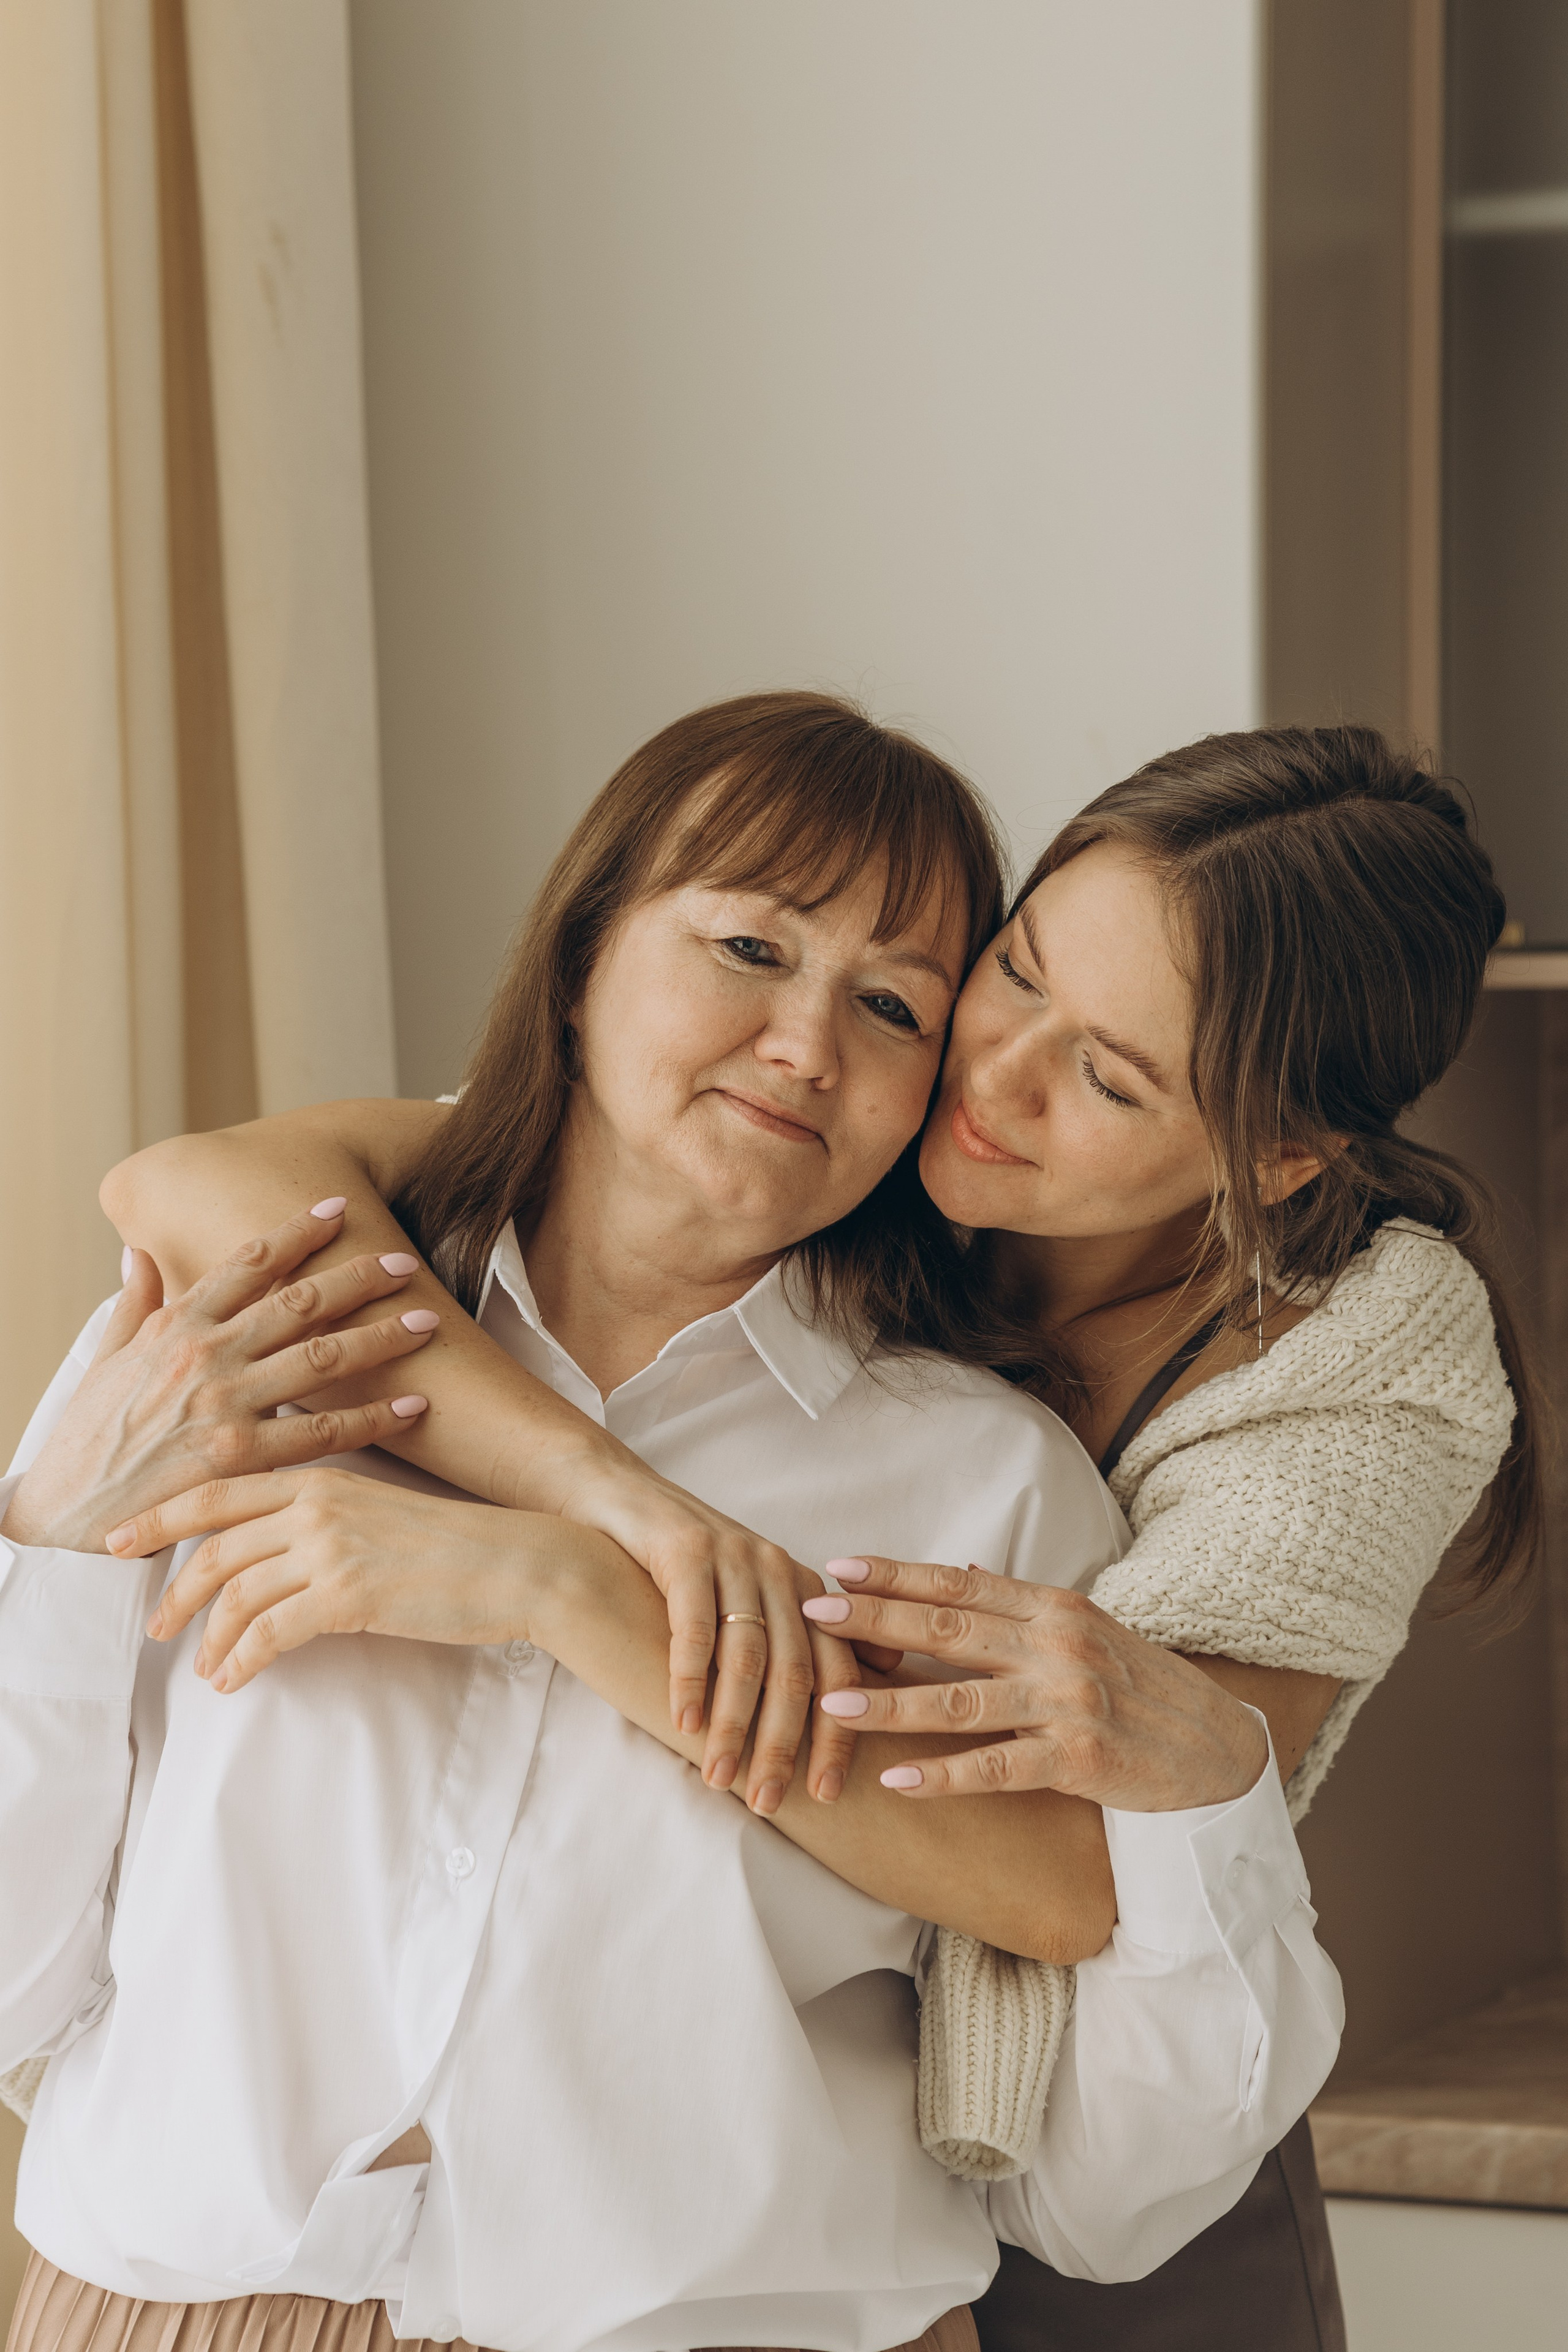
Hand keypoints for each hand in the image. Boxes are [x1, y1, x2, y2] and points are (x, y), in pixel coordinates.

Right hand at [1, 1208, 437, 1551]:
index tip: (338, 1206)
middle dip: (358, 1276)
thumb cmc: (89, 1434)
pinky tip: (412, 1405)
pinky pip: (321, 1434)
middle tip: (403, 1263)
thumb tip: (141, 1251)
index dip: (297, 1230)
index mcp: (177, 1323)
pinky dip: (372, 1418)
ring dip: (381, 1337)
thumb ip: (134, 1302)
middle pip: (298, 1301)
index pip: (247, 1261)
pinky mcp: (238, 1459)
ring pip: (321, 1358)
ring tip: (428, 1322)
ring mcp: (224, 1405)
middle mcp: (205, 1354)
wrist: (64, 1508)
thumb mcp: (106, 1356)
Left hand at [119, 1466, 559, 1689]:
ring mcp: (330, 1549)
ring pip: (234, 1594)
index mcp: (320, 1476)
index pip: (218, 1491)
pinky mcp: (348, 1595)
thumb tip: (275, 1551)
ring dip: (208, 1637)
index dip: (161, 1516)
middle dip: (174, 1589)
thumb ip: (324, 1518)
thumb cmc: (456, 1545)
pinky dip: (242, 1662)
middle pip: (214, 1546)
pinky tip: (234, 1680)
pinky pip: (269, 1634)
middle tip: (155, 1624)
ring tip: (203, 1665)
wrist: (517, 1564)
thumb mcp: (379, 1513)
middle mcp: (316, 1504)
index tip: (121, 1540)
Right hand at [555, 1457, 871, 1811]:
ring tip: (717, 1776)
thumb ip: (792, 1644)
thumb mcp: (747, 1602)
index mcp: (803, 1589)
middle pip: (795, 1671)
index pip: (837, 1670)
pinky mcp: (686, 1550)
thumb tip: (858, 1695)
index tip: (827, 1793)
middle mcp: (778, 1570)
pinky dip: (691, 1679)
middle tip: (768, 1800)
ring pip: (748, 1656)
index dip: (836, 1735)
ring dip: (733, 1724)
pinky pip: (696, 1626)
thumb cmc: (680, 1569)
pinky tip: (682, 1722)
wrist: (616, 1498)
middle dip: (783, 1744)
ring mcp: (734, 1557)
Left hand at [800, 1558, 1270, 1809]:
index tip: (838, 1566)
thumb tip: (957, 1566)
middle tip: (812, 1612)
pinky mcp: (1077, 1757)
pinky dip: (943, 1774)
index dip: (897, 1574)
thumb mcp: (1084, 1631)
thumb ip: (1018, 1606)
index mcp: (1053, 1607)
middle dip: (874, 1619)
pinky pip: (996, 1766)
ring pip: (960, 1698)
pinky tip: (897, 1778)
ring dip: (889, 1701)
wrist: (1217, 1747)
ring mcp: (1066, 1701)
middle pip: (948, 1627)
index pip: (959, 1583)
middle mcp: (1056, 1645)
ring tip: (832, 1703)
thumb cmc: (1140, 1688)